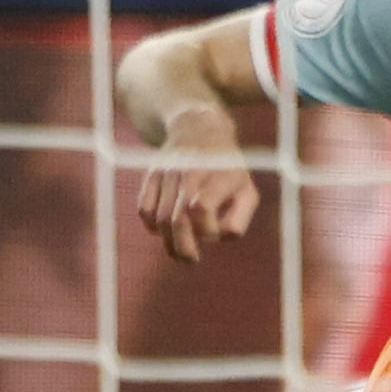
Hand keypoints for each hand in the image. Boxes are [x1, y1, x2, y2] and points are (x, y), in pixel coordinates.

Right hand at [138, 107, 261, 262]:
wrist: (198, 130)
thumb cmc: (228, 168)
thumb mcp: (246, 188)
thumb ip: (240, 216)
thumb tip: (222, 237)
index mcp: (216, 174)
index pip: (201, 208)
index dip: (207, 229)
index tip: (215, 234)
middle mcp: (188, 173)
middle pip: (176, 217)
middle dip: (182, 246)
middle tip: (190, 261)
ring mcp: (166, 174)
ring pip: (158, 217)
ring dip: (168, 241)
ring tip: (180, 253)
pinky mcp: (150, 177)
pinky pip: (144, 209)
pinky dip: (152, 226)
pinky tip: (164, 232)